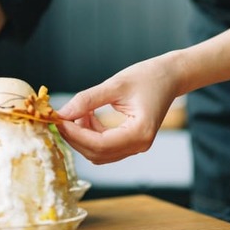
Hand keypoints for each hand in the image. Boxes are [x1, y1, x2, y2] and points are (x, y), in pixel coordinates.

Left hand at [56, 54, 180, 164]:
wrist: (170, 76)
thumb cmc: (148, 76)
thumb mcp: (115, 85)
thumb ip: (87, 100)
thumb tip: (63, 113)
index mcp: (140, 133)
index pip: (99, 144)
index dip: (76, 134)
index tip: (59, 120)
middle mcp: (139, 145)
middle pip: (97, 153)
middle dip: (75, 137)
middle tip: (61, 117)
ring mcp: (136, 146)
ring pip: (99, 152)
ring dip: (83, 136)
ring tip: (78, 112)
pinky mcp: (131, 141)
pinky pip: (105, 146)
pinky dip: (92, 134)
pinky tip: (88, 115)